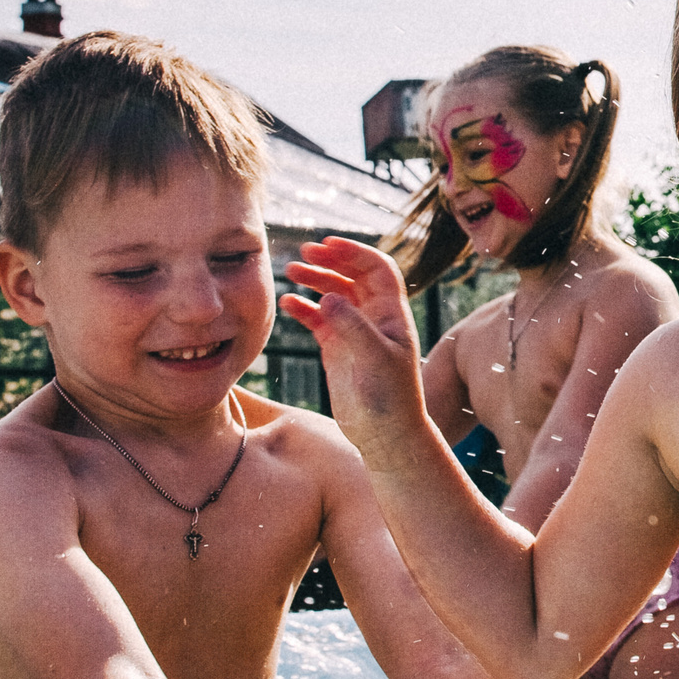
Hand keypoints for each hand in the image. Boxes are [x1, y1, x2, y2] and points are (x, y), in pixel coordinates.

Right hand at [281, 238, 425, 452]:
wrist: (385, 434)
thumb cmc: (391, 398)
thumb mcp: (375, 360)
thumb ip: (353, 327)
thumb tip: (329, 295)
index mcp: (391, 313)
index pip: (377, 269)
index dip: (355, 251)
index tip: (328, 244)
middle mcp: (374, 317)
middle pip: (353, 275)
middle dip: (331, 260)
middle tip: (305, 253)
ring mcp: (354, 331)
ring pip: (334, 294)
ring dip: (315, 280)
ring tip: (290, 271)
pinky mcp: (337, 348)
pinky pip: (318, 319)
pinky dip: (303, 308)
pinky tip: (287, 302)